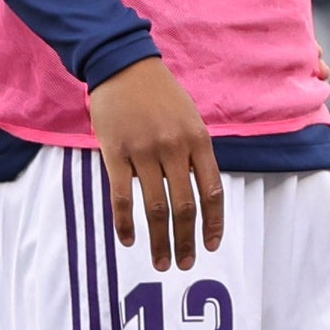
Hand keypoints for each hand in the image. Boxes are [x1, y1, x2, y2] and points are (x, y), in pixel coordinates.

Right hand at [86, 60, 225, 272]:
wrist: (122, 65)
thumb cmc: (160, 94)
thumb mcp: (190, 118)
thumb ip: (196, 155)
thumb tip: (202, 194)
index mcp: (198, 140)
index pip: (212, 191)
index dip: (214, 223)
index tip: (212, 245)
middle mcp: (174, 148)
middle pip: (185, 206)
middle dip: (187, 241)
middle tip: (186, 264)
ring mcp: (144, 151)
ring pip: (156, 207)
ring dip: (159, 241)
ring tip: (162, 263)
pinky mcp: (115, 152)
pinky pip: (121, 196)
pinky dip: (126, 223)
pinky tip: (129, 240)